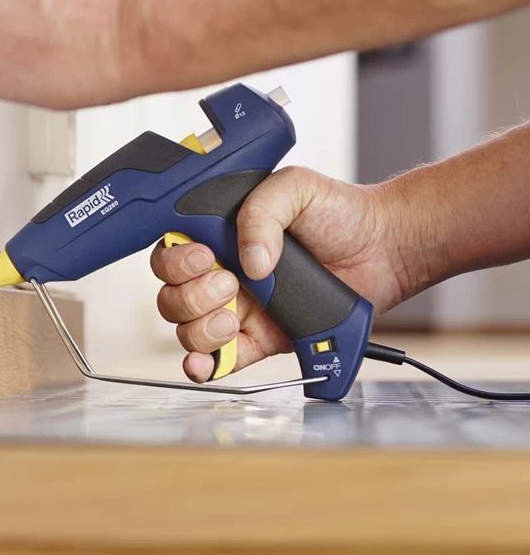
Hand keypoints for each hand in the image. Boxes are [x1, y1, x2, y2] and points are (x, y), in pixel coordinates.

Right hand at [150, 167, 415, 381]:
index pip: (170, 254)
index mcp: (218, 236)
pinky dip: (206, 366)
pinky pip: (223, 359)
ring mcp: (239, 309)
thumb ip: (261, 212)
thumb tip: (249, 263)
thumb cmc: (339, 212)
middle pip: (172, 297)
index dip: (176, 262)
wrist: (384, 247)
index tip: (205, 257)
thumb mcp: (294, 188)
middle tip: (230, 283)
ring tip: (233, 317)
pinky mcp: (261, 339)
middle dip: (190, 296)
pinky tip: (207, 364)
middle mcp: (221, 273)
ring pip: (189, 330)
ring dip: (200, 329)